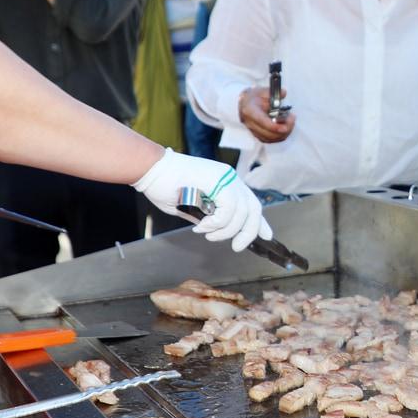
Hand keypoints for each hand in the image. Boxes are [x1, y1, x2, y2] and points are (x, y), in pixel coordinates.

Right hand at [132, 148, 272, 250]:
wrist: (150, 170)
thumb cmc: (166, 187)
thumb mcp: (194, 208)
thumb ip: (211, 217)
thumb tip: (222, 231)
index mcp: (227, 183)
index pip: (252, 203)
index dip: (261, 222)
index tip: (267, 237)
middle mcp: (230, 178)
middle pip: (254, 209)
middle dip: (248, 232)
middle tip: (237, 247)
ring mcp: (226, 177)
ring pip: (241, 212)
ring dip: (225, 230)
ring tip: (207, 233)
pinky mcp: (218, 179)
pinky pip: (228, 209)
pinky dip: (217, 223)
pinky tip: (202, 226)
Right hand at [238, 87, 295, 143]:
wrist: (245, 104)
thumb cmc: (254, 97)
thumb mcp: (262, 91)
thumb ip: (273, 92)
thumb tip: (283, 93)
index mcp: (250, 111)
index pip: (262, 121)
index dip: (274, 126)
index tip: (284, 127)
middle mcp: (251, 123)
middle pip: (268, 133)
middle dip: (284, 128)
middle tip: (292, 117)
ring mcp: (254, 131)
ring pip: (271, 138)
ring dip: (284, 132)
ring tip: (290, 121)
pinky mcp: (259, 135)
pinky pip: (272, 140)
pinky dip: (281, 135)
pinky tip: (286, 127)